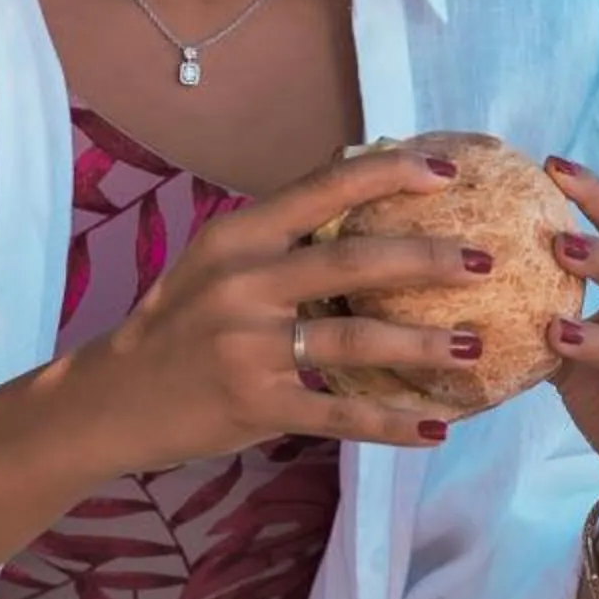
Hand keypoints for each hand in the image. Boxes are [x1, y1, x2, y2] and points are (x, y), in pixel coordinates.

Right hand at [80, 146, 491, 473]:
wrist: (111, 398)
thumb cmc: (175, 324)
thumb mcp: (214, 263)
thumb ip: (278, 237)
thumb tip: (360, 194)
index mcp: (239, 238)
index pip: (323, 189)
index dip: (388, 174)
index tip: (447, 170)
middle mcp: (245, 284)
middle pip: (353, 262)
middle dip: (428, 258)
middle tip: (487, 259)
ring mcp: (249, 347)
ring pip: (355, 342)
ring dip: (422, 343)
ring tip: (475, 344)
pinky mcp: (256, 404)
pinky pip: (339, 417)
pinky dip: (391, 424)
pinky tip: (435, 427)